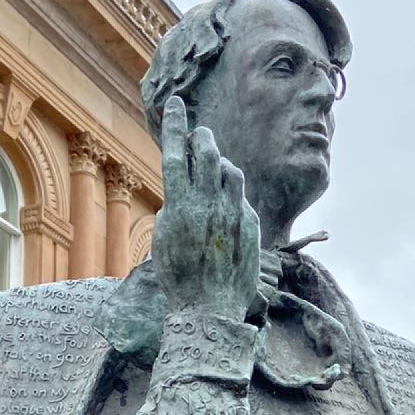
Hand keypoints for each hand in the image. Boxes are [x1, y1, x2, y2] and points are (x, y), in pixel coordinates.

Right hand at [151, 96, 262, 323]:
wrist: (209, 310)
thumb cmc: (179, 281)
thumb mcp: (163, 242)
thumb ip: (172, 211)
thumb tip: (180, 193)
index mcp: (179, 206)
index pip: (177, 154)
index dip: (176, 125)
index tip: (175, 104)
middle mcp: (208, 204)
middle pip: (208, 154)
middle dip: (204, 138)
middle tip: (202, 133)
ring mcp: (232, 214)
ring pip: (230, 172)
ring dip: (222, 163)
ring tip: (216, 165)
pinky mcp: (250, 226)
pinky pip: (242, 198)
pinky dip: (233, 194)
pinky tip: (228, 202)